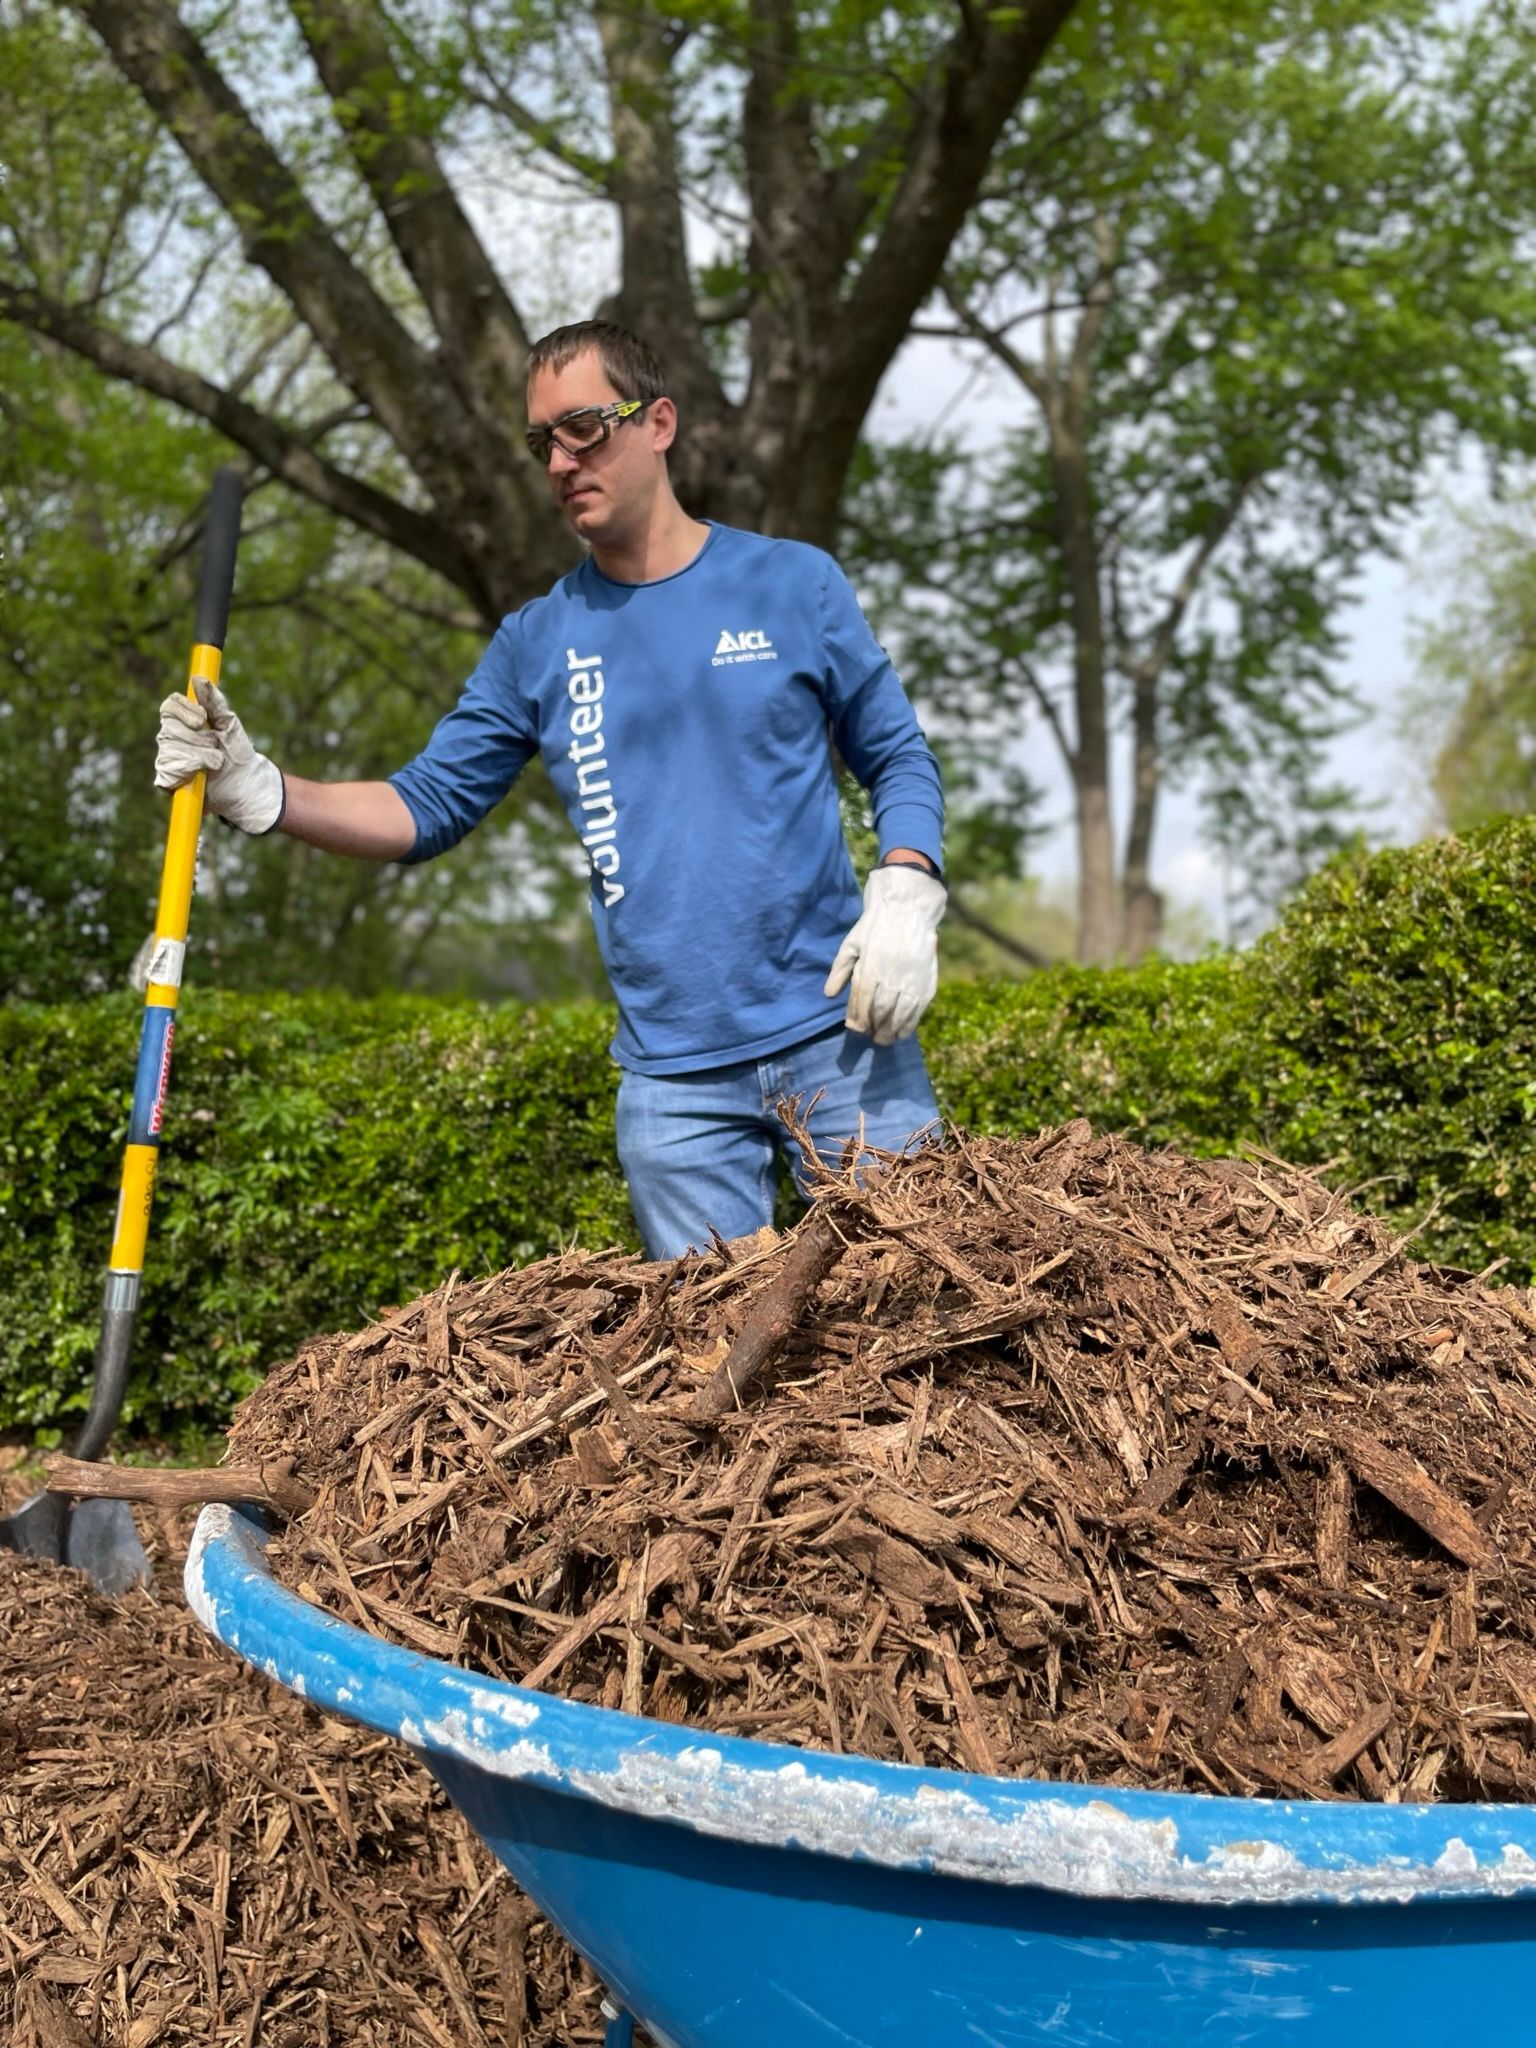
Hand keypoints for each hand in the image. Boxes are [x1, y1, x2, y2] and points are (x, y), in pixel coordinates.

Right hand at [155, 677, 283, 834]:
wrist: (245, 784)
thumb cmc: (237, 751)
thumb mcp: (229, 724)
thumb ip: (215, 701)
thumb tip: (199, 678)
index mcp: (183, 721)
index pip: (169, 707)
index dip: (184, 711)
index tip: (203, 719)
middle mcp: (171, 738)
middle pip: (170, 729)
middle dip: (198, 739)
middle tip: (216, 746)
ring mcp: (168, 759)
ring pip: (170, 750)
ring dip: (199, 756)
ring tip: (215, 762)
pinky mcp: (168, 780)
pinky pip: (167, 772)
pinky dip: (188, 771)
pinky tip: (200, 774)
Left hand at [824, 862, 946, 1043]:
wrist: (907, 909)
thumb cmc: (875, 926)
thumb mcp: (851, 944)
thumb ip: (840, 970)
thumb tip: (829, 995)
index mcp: (869, 967)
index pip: (861, 1001)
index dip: (857, 1018)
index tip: (855, 1028)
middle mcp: (891, 976)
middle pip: (881, 1011)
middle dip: (874, 1028)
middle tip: (870, 1038)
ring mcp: (911, 979)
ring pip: (900, 1013)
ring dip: (891, 1030)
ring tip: (885, 1039)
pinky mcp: (927, 980)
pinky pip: (918, 1009)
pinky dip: (910, 1023)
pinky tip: (903, 1031)